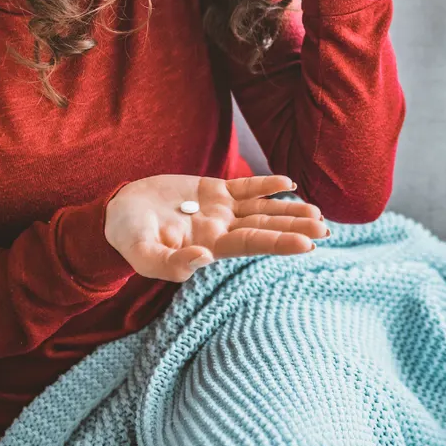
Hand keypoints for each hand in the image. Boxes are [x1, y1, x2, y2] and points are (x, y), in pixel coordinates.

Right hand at [104, 173, 329, 282]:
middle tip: (327, 228)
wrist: (117, 213)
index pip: (253, 244)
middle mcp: (221, 229)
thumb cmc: (128, 238)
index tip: (309, 244)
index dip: (281, 242)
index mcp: (209, 246)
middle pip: (265, 226)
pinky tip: (287, 182)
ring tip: (317, 211)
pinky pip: (244, 187)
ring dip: (289, 208)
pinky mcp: (211, 190)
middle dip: (295, 227)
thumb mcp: (142, 256)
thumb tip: (204, 259)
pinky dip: (266, 184)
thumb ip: (170, 264)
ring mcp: (219, 209)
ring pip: (261, 208)